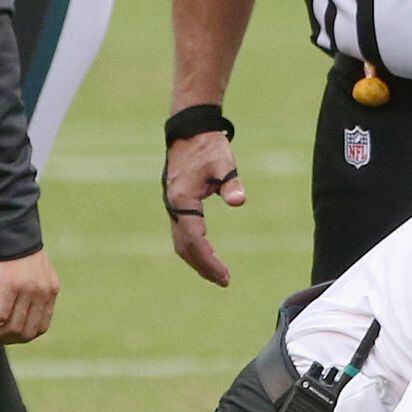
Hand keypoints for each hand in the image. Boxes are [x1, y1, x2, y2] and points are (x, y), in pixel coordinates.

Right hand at [0, 251, 58, 343]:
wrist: (11, 235)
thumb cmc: (20, 256)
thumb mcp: (38, 276)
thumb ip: (36, 296)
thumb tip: (20, 320)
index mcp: (51, 292)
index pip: (41, 327)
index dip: (23, 337)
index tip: (7, 336)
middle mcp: (42, 294)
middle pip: (26, 332)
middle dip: (6, 339)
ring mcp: (27, 291)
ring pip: (12, 326)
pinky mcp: (9, 287)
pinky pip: (0, 315)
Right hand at [165, 130, 245, 286]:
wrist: (191, 131)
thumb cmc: (209, 147)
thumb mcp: (224, 162)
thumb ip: (231, 183)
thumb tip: (238, 201)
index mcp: (182, 200)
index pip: (194, 239)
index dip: (208, 260)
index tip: (224, 275)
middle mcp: (173, 206)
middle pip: (185, 246)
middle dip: (203, 265)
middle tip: (224, 281)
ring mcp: (173, 205)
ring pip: (181, 241)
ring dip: (198, 259)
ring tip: (218, 274)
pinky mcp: (177, 203)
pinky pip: (183, 232)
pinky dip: (194, 247)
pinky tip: (207, 254)